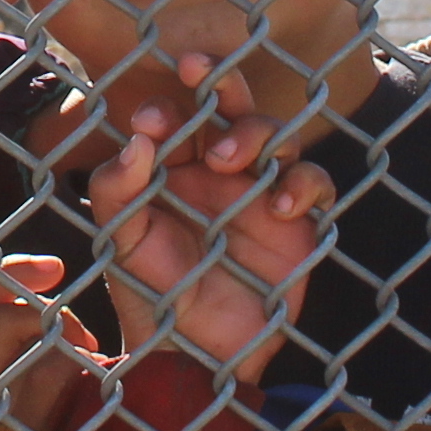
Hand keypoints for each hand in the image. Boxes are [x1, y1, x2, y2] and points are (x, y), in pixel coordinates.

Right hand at [0, 251, 93, 430]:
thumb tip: (44, 285)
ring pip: (20, 329)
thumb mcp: (8, 387)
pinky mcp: (21, 426)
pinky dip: (79, 359)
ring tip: (88, 347)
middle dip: (32, 287)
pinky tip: (97, 376)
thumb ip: (12, 343)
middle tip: (68, 294)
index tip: (55, 268)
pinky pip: (52, 366)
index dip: (8, 272)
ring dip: (63, 326)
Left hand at [87, 60, 332, 380]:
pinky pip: (315, 182)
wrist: (193, 353)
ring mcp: (262, 192)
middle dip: (222, 86)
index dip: (169, 106)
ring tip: (229, 161)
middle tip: (200, 78)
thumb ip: (116, 190)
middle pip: (234, 108)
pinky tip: (278, 205)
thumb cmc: (150, 292)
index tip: (152, 117)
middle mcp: (221, 171)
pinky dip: (303, 182)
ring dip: (257, 133)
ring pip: (277, 134)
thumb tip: (136, 141)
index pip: (179, 117)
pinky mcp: (298, 222)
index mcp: (176, 167)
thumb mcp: (120, 241)